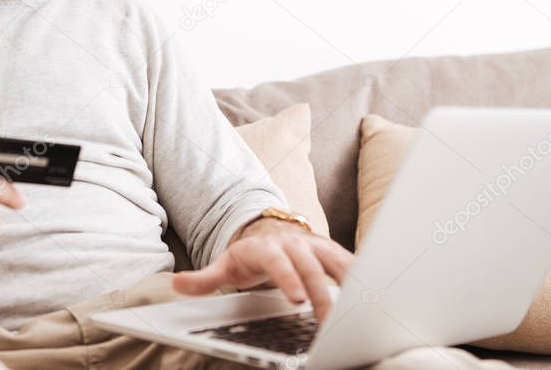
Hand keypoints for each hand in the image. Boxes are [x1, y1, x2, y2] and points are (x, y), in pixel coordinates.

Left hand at [171, 218, 353, 321]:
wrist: (271, 230)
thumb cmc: (250, 254)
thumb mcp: (225, 263)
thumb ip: (204, 277)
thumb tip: (177, 283)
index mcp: (268, 248)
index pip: (279, 263)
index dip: (288, 279)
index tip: (297, 300)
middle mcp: (295, 244)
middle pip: (311, 268)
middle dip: (322, 294)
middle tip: (329, 321)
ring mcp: (316, 246)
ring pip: (336, 264)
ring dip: (349, 287)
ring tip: (359, 312)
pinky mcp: (332, 252)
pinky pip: (350, 263)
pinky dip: (363, 278)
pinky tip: (373, 297)